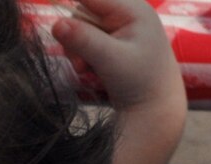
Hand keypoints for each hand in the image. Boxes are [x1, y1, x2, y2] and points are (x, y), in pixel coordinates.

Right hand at [53, 0, 182, 114]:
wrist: (155, 106)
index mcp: (133, 9)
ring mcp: (120, 27)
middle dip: (75, 37)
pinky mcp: (114, 40)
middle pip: (84, 12)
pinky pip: (87, 40)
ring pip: (81, 28)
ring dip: (77, 49)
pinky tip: (92, 68)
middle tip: (82, 64)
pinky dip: (83, 54)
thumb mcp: (110, 60)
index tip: (55, 15)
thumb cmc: (139, 82)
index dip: (72, 5)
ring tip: (87, 69)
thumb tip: (56, 24)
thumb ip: (83, 40)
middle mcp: (127, 13)